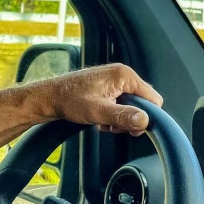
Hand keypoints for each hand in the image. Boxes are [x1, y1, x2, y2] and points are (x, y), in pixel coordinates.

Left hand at [30, 64, 162, 135]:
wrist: (50, 97)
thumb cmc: (69, 100)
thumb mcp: (98, 112)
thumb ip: (122, 116)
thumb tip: (144, 120)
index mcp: (124, 75)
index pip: (153, 99)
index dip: (146, 117)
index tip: (131, 128)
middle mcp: (122, 75)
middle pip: (142, 104)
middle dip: (130, 119)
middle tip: (114, 126)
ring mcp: (115, 81)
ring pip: (131, 106)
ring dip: (120, 119)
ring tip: (104, 122)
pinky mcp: (108, 88)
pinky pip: (120, 105)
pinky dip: (113, 115)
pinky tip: (100, 119)